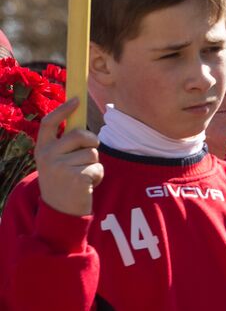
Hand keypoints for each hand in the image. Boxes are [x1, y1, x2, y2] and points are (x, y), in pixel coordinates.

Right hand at [36, 98, 101, 215]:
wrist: (60, 211)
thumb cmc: (63, 183)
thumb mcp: (55, 162)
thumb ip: (64, 146)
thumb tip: (82, 127)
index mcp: (42, 149)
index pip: (49, 123)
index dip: (63, 110)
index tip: (76, 99)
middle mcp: (48, 156)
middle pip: (81, 135)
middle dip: (92, 142)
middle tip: (89, 155)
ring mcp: (61, 167)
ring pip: (92, 153)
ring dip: (94, 164)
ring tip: (83, 176)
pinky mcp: (77, 178)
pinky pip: (98, 168)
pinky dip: (98, 176)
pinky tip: (87, 185)